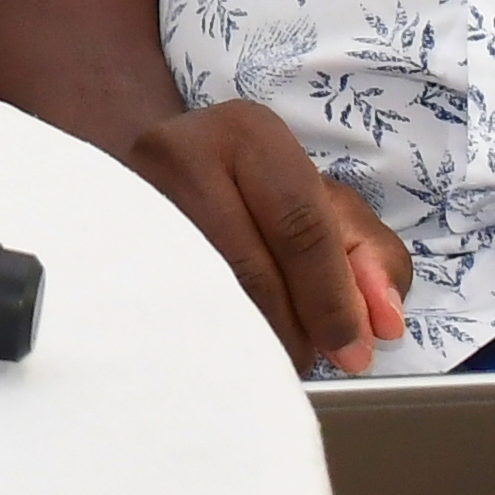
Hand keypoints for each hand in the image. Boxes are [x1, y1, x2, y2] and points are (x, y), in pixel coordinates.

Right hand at [125, 100, 410, 372]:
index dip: (332, 298)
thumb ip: (370, 258)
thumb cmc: (252, 191)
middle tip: (311, 361)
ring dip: (252, 340)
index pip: (301, 227)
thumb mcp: (324, 206)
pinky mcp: (111, 235)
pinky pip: (167, 303)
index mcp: (250, 133)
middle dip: (293, 328)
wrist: (156, 172)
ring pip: (205, 293)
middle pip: (251, 266)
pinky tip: (229, 349)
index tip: (353, 349)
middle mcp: (184, 150)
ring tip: (274, 356)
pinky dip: (210, 336)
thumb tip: (383, 322)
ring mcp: (135, 195)